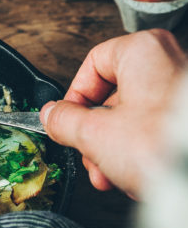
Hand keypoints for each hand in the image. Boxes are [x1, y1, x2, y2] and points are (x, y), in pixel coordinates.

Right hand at [41, 30, 185, 199]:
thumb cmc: (165, 145)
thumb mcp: (95, 134)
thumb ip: (65, 122)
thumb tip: (52, 116)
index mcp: (144, 51)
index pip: (93, 64)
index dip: (74, 98)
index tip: (67, 121)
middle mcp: (169, 63)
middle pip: (114, 96)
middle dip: (97, 136)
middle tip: (89, 155)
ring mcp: (183, 93)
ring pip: (135, 117)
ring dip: (116, 150)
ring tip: (111, 175)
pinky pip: (157, 130)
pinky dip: (142, 152)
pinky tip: (136, 176)